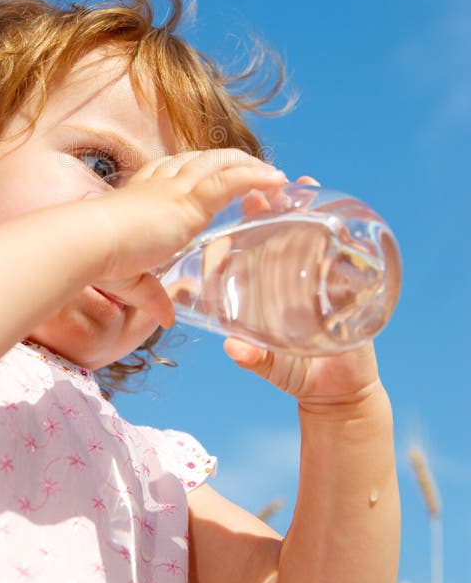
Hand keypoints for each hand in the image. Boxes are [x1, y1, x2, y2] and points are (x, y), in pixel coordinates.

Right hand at [90, 149, 286, 327]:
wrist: (92, 244)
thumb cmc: (102, 260)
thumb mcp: (131, 280)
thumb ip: (152, 296)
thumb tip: (166, 319)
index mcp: (146, 193)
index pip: (177, 170)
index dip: (198, 170)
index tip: (216, 177)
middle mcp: (163, 183)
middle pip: (203, 159)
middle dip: (230, 162)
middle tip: (255, 173)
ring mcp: (177, 187)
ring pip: (221, 163)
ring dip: (249, 166)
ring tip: (273, 177)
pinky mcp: (190, 199)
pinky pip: (231, 180)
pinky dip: (255, 177)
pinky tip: (275, 179)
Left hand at [224, 174, 382, 408]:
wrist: (338, 393)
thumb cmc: (297, 374)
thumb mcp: (272, 366)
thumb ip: (254, 358)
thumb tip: (233, 348)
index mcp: (266, 288)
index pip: (252, 248)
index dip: (245, 224)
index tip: (245, 202)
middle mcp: (291, 276)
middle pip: (281, 233)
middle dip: (276, 207)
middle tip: (273, 188)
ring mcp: (319, 279)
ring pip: (313, 237)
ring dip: (309, 210)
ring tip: (305, 188)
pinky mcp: (349, 288)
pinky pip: (346, 256)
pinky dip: (344, 235)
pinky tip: (342, 219)